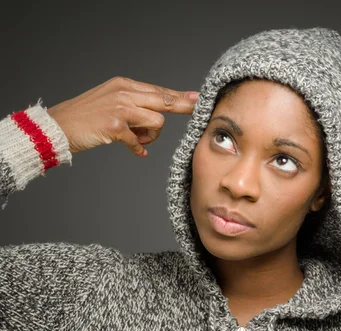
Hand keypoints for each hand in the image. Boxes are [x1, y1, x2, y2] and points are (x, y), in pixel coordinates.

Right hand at [47, 76, 198, 156]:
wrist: (57, 126)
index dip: (179, 96)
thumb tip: (157, 118)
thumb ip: (133, 106)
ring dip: (150, 136)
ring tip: (138, 139)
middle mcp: (124, 93)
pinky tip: (136, 150)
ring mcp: (120, 108)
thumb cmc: (85, 118)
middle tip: (198, 108)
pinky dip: (138, 148)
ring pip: (156, 122)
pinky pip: (139, 141)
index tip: (197, 98)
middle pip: (163, 101)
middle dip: (183, 106)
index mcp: (124, 85)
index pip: (158, 91)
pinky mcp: (115, 125)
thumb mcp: (110, 102)